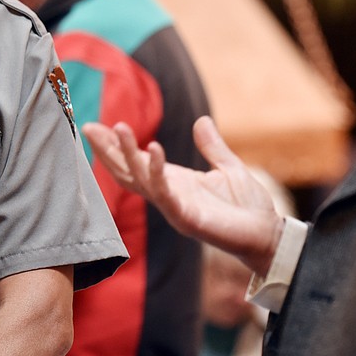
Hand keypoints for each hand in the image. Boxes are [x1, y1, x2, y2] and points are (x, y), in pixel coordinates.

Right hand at [82, 115, 283, 274]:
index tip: (94, 126)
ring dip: (127, 154)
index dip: (115, 146)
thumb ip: (211, 146)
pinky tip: (154, 148)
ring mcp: (173, 207)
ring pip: (140, 179)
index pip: (135, 162)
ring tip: (118, 127)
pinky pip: (165, 192)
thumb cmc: (248, 206)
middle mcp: (167, 195)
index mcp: (173, 182)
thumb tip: (201, 120)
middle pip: (127, 171)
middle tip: (88, 127)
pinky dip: (157, 170)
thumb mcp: (228, 167)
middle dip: (107, 150)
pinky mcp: (186, 217)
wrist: (268, 234)